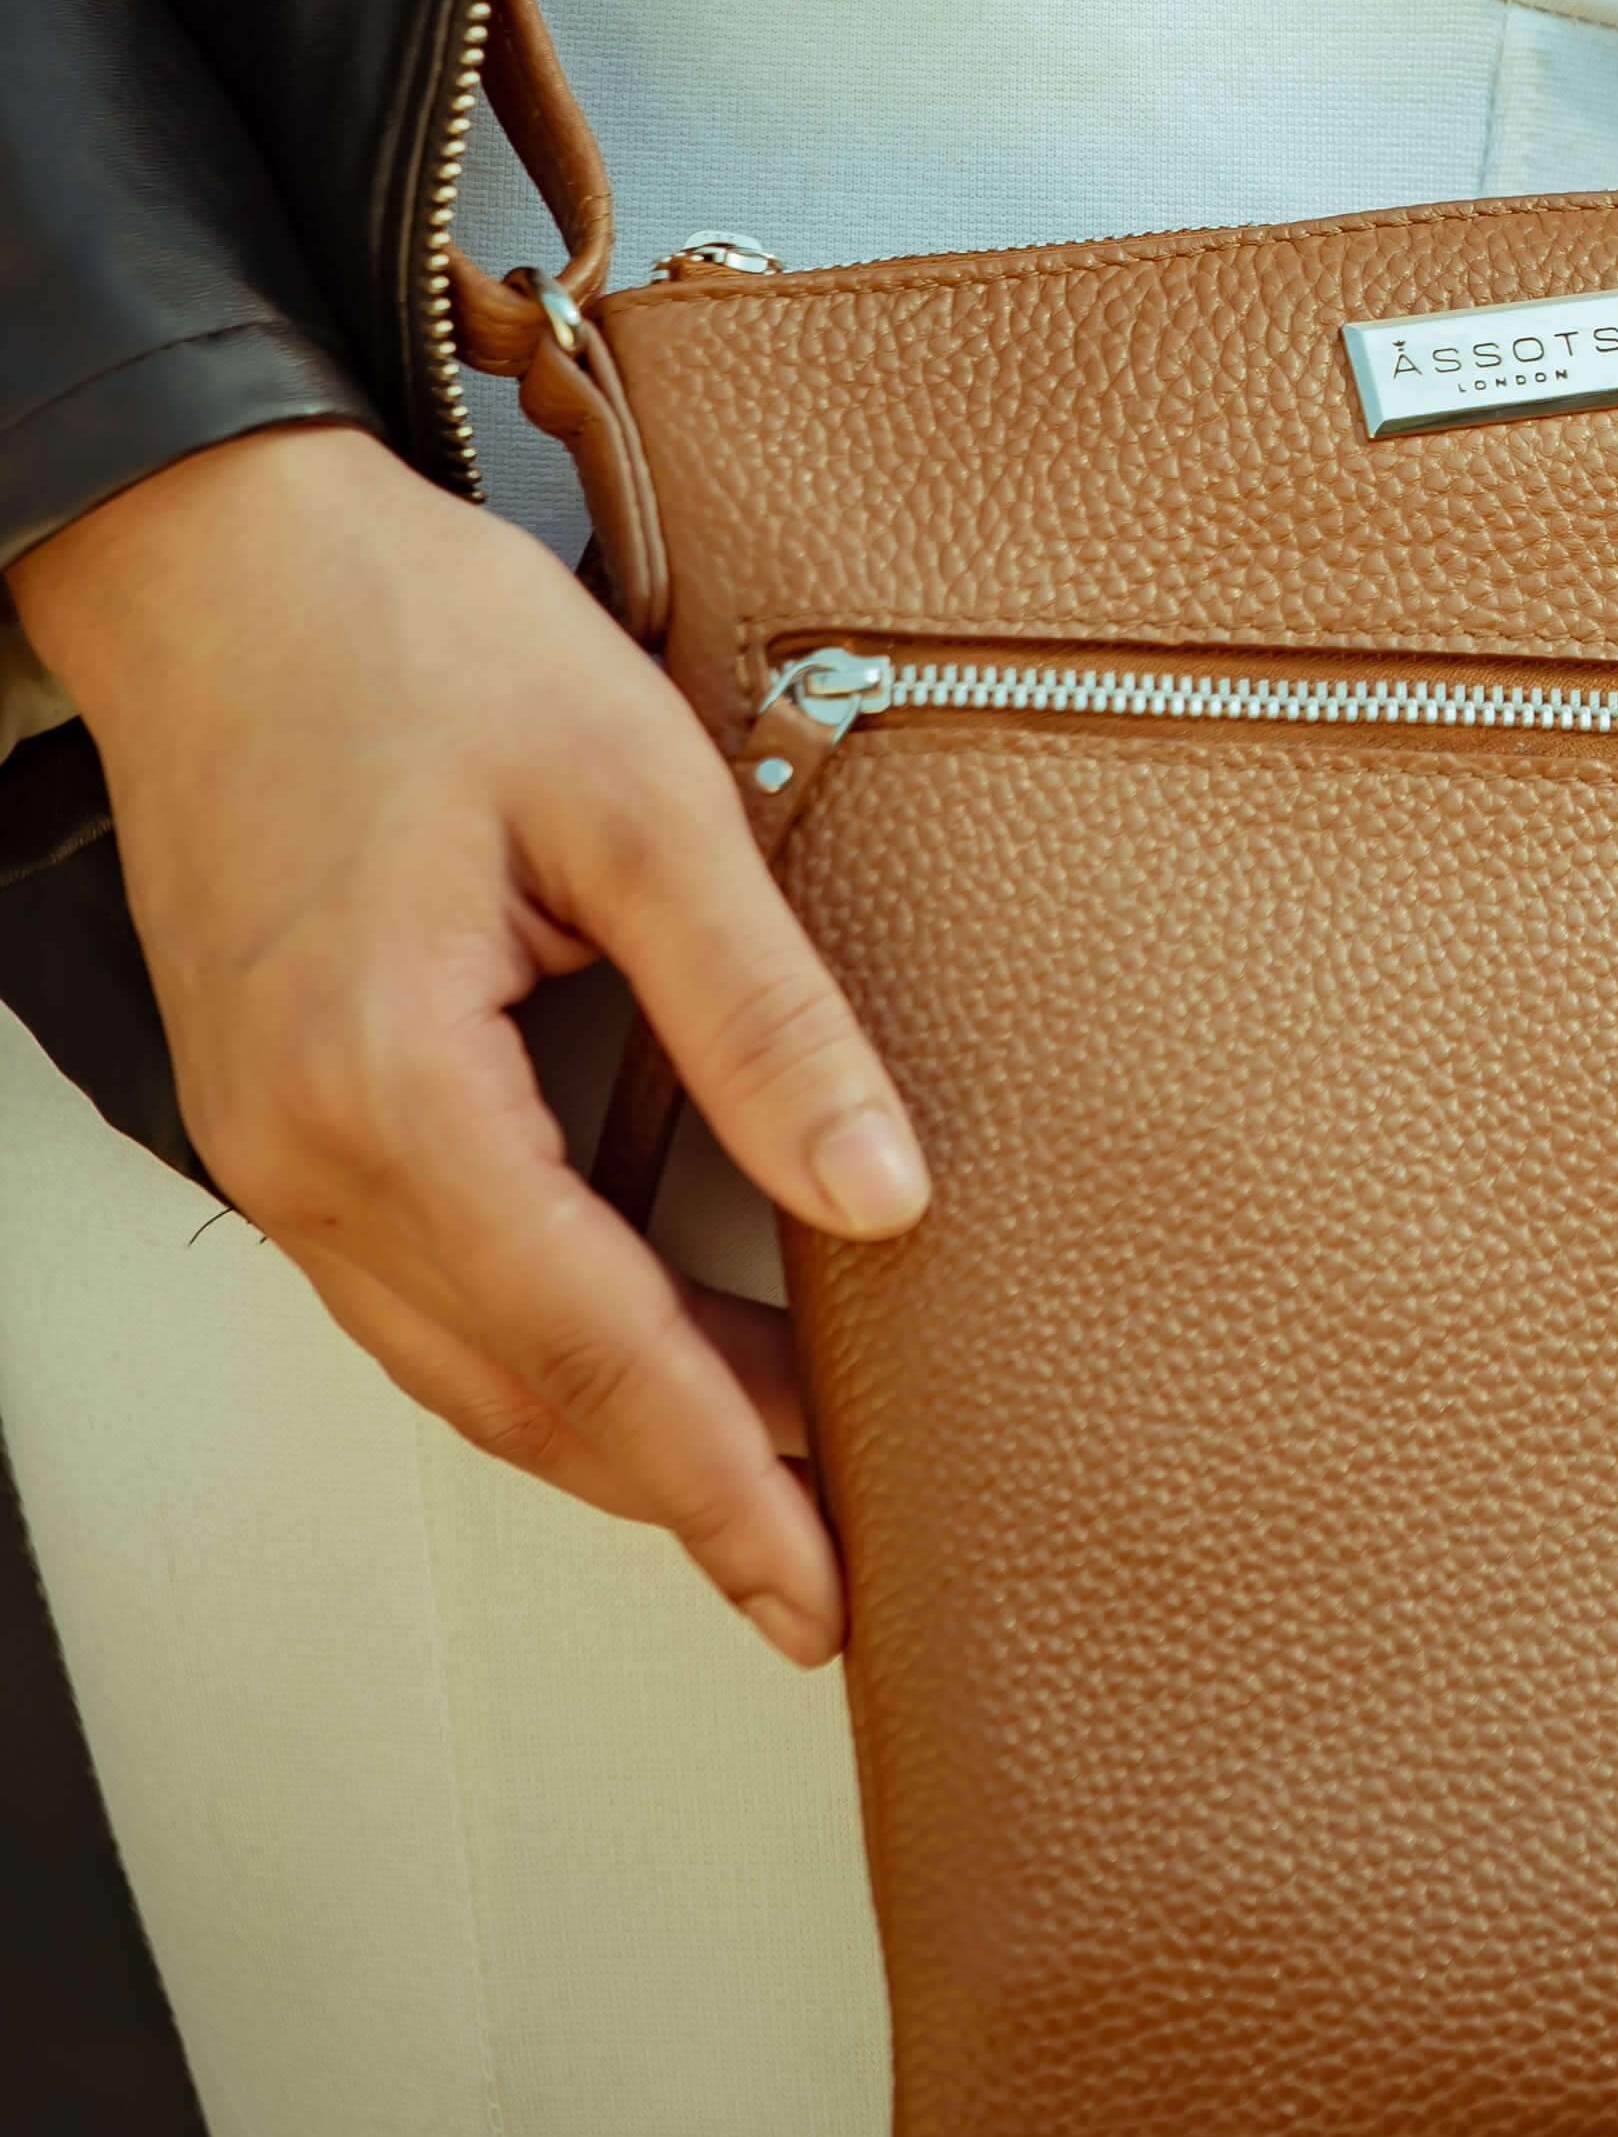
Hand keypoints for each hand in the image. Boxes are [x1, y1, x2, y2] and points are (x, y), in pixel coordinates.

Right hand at [9, 424, 929, 1662]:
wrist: (220, 556)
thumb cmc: (409, 640)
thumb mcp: (642, 800)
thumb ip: (765, 1011)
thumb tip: (879, 1189)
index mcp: (387, 1086)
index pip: (590, 1348)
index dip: (721, 1478)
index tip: (816, 1580)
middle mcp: (303, 1151)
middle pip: (513, 1393)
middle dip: (677, 1498)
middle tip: (816, 1577)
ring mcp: (270, 1143)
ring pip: (456, 1363)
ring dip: (609, 1441)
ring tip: (760, 1494)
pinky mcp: (278, 1111)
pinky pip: (413, 1292)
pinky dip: (534, 1357)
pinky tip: (633, 1362)